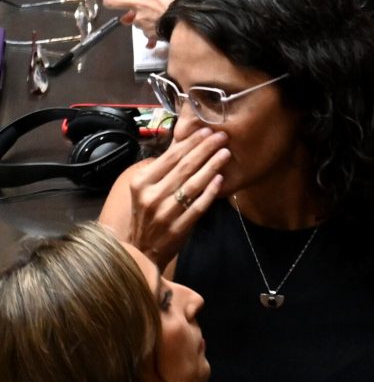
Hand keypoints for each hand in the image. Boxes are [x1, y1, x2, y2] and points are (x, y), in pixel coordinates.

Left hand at [85, 0, 190, 38]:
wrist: (191, 23)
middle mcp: (138, 1)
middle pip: (112, 1)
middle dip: (112, 0)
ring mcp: (140, 18)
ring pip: (127, 17)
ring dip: (132, 16)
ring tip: (144, 16)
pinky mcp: (146, 31)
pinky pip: (143, 29)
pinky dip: (148, 28)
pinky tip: (157, 27)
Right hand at [98, 127, 227, 267]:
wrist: (140, 251)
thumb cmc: (147, 214)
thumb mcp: (145, 189)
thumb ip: (163, 168)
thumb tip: (183, 141)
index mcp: (141, 182)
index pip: (170, 156)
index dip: (191, 142)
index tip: (207, 130)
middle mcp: (151, 196)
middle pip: (184, 167)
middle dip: (205, 148)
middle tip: (222, 136)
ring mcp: (164, 213)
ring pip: (193, 184)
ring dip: (212, 166)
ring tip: (226, 153)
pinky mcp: (177, 227)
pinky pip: (198, 206)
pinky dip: (210, 192)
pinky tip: (221, 180)